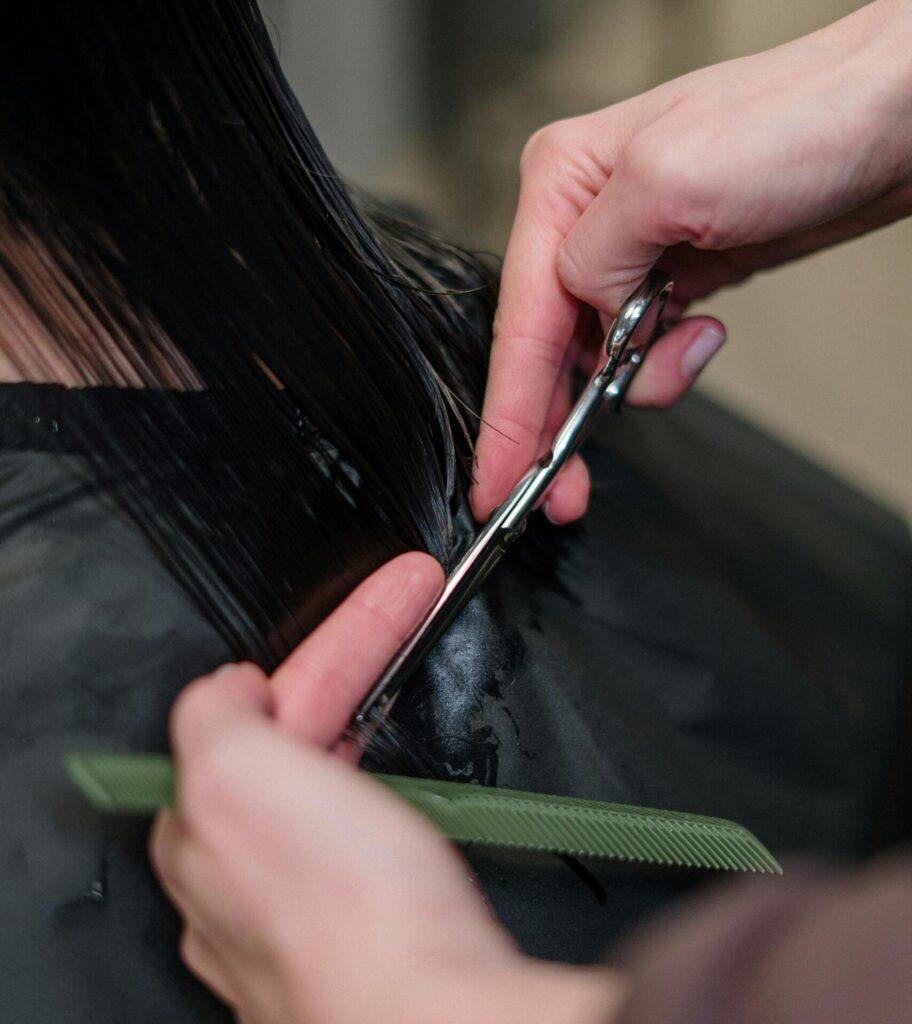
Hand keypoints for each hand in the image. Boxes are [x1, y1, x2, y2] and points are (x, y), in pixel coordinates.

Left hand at [150, 553, 620, 1023]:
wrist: (432, 1011)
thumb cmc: (344, 912)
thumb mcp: (239, 773)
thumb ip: (215, 714)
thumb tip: (231, 688)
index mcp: (203, 824)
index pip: (263, 702)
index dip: (334, 640)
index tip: (395, 595)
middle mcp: (244, 871)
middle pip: (299, 731)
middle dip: (358, 659)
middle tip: (410, 606)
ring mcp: (308, 898)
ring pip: (334, 776)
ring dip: (371, 711)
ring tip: (408, 666)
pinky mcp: (367, 922)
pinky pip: (367, 827)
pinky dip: (389, 779)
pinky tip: (409, 779)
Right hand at [471, 0, 911, 524]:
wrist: (894, 121)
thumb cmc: (803, 121)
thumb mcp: (674, 178)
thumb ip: (596, 255)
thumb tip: (585, 310)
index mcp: (563, 184)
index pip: (519, 321)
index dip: (507, 414)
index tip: (496, 483)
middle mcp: (586, 219)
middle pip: (546, 350)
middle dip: (555, 423)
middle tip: (561, 492)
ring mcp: (631, 251)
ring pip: (596, 357)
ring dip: (636, 381)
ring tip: (688, 350)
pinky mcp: (673, 277)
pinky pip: (641, 350)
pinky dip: (666, 365)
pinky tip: (702, 335)